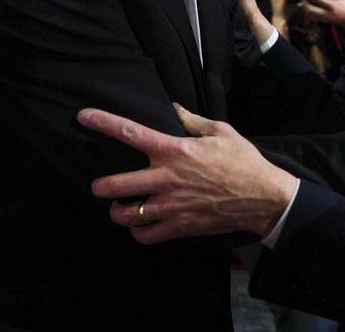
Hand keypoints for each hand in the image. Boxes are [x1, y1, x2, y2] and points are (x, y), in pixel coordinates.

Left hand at [78, 105, 297, 243]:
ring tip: (119, 207)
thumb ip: (193, 120)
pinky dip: (137, 232)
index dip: (103, 123)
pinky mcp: (179, 227)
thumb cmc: (242, 161)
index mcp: (175, 150)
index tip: (83, 116)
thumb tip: (174, 107)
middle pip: (115, 185)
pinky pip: (145, 236)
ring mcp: (170, 206)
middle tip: (101, 186)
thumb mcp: (221, 131)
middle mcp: (166, 178)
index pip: (131, 133)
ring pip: (125, 215)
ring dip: (117, 211)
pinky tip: (140, 225)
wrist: (262, 197)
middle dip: (101, 186)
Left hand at [302, 0, 344, 39]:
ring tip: (305, 1)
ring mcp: (324, 18)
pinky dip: (308, 12)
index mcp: (332, 5)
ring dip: (305, 8)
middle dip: (305, 3)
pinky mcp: (323, 21)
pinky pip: (312, 17)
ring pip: (309, 14)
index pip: (318, 0)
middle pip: (310, 9)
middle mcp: (326, 13)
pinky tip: (309, 7)